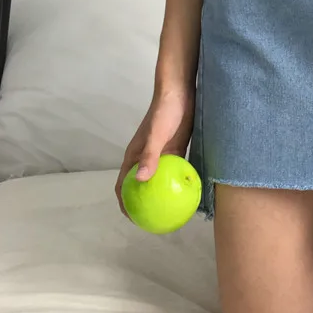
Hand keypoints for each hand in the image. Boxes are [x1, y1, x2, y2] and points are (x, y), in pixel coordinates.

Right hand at [114, 88, 194, 218]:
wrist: (180, 93)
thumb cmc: (164, 112)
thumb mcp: (156, 135)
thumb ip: (149, 156)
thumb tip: (140, 180)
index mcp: (134, 155)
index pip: (123, 184)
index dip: (124, 202)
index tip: (133, 219)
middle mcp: (146, 157)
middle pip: (140, 185)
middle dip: (144, 203)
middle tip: (156, 220)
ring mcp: (161, 154)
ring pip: (159, 179)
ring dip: (162, 194)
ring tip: (173, 210)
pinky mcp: (175, 149)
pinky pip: (174, 170)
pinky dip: (177, 181)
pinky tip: (188, 191)